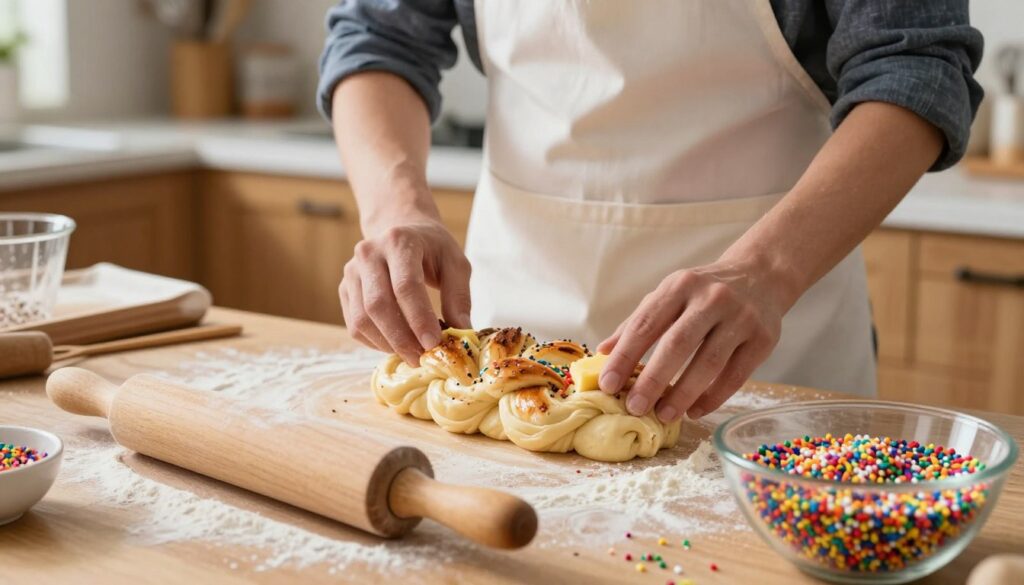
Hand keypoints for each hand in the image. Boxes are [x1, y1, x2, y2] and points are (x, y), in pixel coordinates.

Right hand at [340, 214, 471, 364]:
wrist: (402, 231)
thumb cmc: (433, 250)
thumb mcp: (456, 264)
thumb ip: (459, 296)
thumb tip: (462, 333)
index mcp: (399, 241)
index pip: (405, 285)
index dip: (419, 318)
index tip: (433, 344)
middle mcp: (369, 253)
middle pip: (378, 305)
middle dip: (401, 338)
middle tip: (422, 358)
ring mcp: (352, 271)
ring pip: (361, 319)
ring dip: (387, 344)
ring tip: (412, 354)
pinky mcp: (344, 289)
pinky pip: (354, 325)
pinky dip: (375, 342)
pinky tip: (396, 345)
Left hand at [597, 260, 788, 420]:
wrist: (761, 275)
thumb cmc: (704, 291)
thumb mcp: (669, 294)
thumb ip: (637, 322)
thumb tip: (602, 352)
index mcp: (679, 286)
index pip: (646, 323)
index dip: (625, 356)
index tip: (607, 384)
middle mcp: (711, 298)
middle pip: (678, 343)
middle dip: (653, 379)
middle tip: (634, 407)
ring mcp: (740, 318)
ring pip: (709, 362)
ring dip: (684, 394)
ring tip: (664, 415)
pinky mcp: (764, 339)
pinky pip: (736, 375)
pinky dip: (714, 397)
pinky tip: (695, 411)